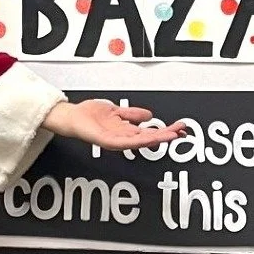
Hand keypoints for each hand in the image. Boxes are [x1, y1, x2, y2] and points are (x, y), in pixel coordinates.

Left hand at [42, 99, 185, 151]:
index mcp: (127, 130)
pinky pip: (125, 142)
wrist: (72, 118)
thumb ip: (132, 114)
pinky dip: (138, 141)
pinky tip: (148, 139)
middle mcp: (123, 137)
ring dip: (158, 139)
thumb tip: (149, 115)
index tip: (179, 128)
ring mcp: (116, 140)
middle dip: (167, 135)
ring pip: (141, 141)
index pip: (151, 132)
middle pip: (150, 138)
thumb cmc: (89, 116)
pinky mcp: (107, 140)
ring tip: (171, 136)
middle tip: (181, 132)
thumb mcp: (117, 111)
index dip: (166, 130)